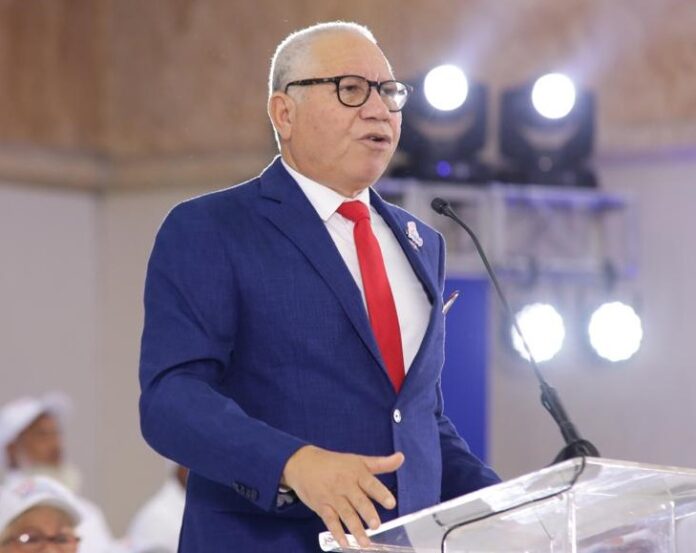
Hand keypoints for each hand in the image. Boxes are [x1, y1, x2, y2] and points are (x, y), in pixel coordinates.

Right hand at [281, 445, 403, 548]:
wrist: (303, 463)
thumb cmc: (335, 463)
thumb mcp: (358, 460)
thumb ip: (381, 463)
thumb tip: (401, 457)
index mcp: (357, 473)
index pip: (370, 484)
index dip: (381, 493)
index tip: (391, 503)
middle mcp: (345, 485)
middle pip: (358, 501)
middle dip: (367, 513)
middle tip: (376, 525)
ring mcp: (333, 497)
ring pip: (345, 514)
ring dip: (355, 529)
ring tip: (365, 543)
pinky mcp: (322, 506)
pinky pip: (330, 521)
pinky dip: (337, 533)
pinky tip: (344, 544)